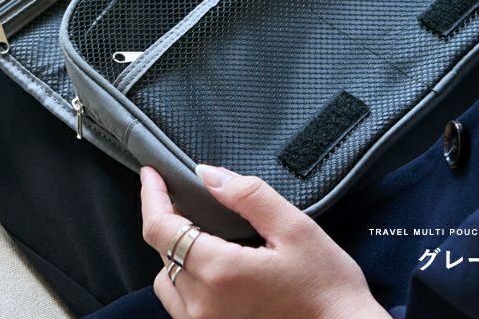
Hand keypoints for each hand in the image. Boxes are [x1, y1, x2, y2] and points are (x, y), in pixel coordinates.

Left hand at [140, 165, 387, 318]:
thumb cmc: (327, 288)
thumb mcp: (295, 228)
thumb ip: (248, 195)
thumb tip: (207, 174)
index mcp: (219, 273)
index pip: (161, 229)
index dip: (151, 196)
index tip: (151, 173)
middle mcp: (203, 307)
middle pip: (163, 253)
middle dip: (171, 220)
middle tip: (188, 198)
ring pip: (167, 282)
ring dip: (176, 254)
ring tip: (202, 234)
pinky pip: (182, 306)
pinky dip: (188, 281)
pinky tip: (214, 268)